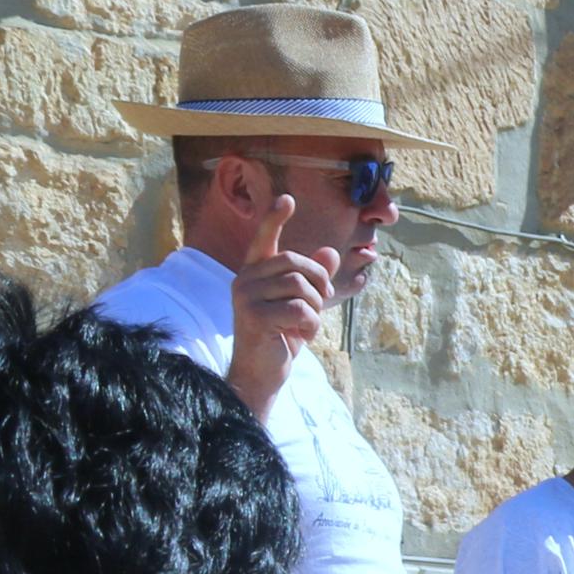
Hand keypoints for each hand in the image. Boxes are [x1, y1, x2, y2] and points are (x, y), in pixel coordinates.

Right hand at [225, 193, 340, 414]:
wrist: (262, 374)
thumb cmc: (280, 337)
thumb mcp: (301, 305)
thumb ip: (313, 279)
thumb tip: (329, 252)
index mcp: (254, 273)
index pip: (264, 239)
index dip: (275, 218)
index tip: (287, 199)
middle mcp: (244, 279)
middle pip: (295, 263)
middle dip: (318, 283)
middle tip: (318, 305)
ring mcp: (245, 297)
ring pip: (300, 287)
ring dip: (315, 309)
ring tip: (305, 325)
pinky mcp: (253, 317)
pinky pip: (299, 310)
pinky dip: (310, 325)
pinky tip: (301, 336)